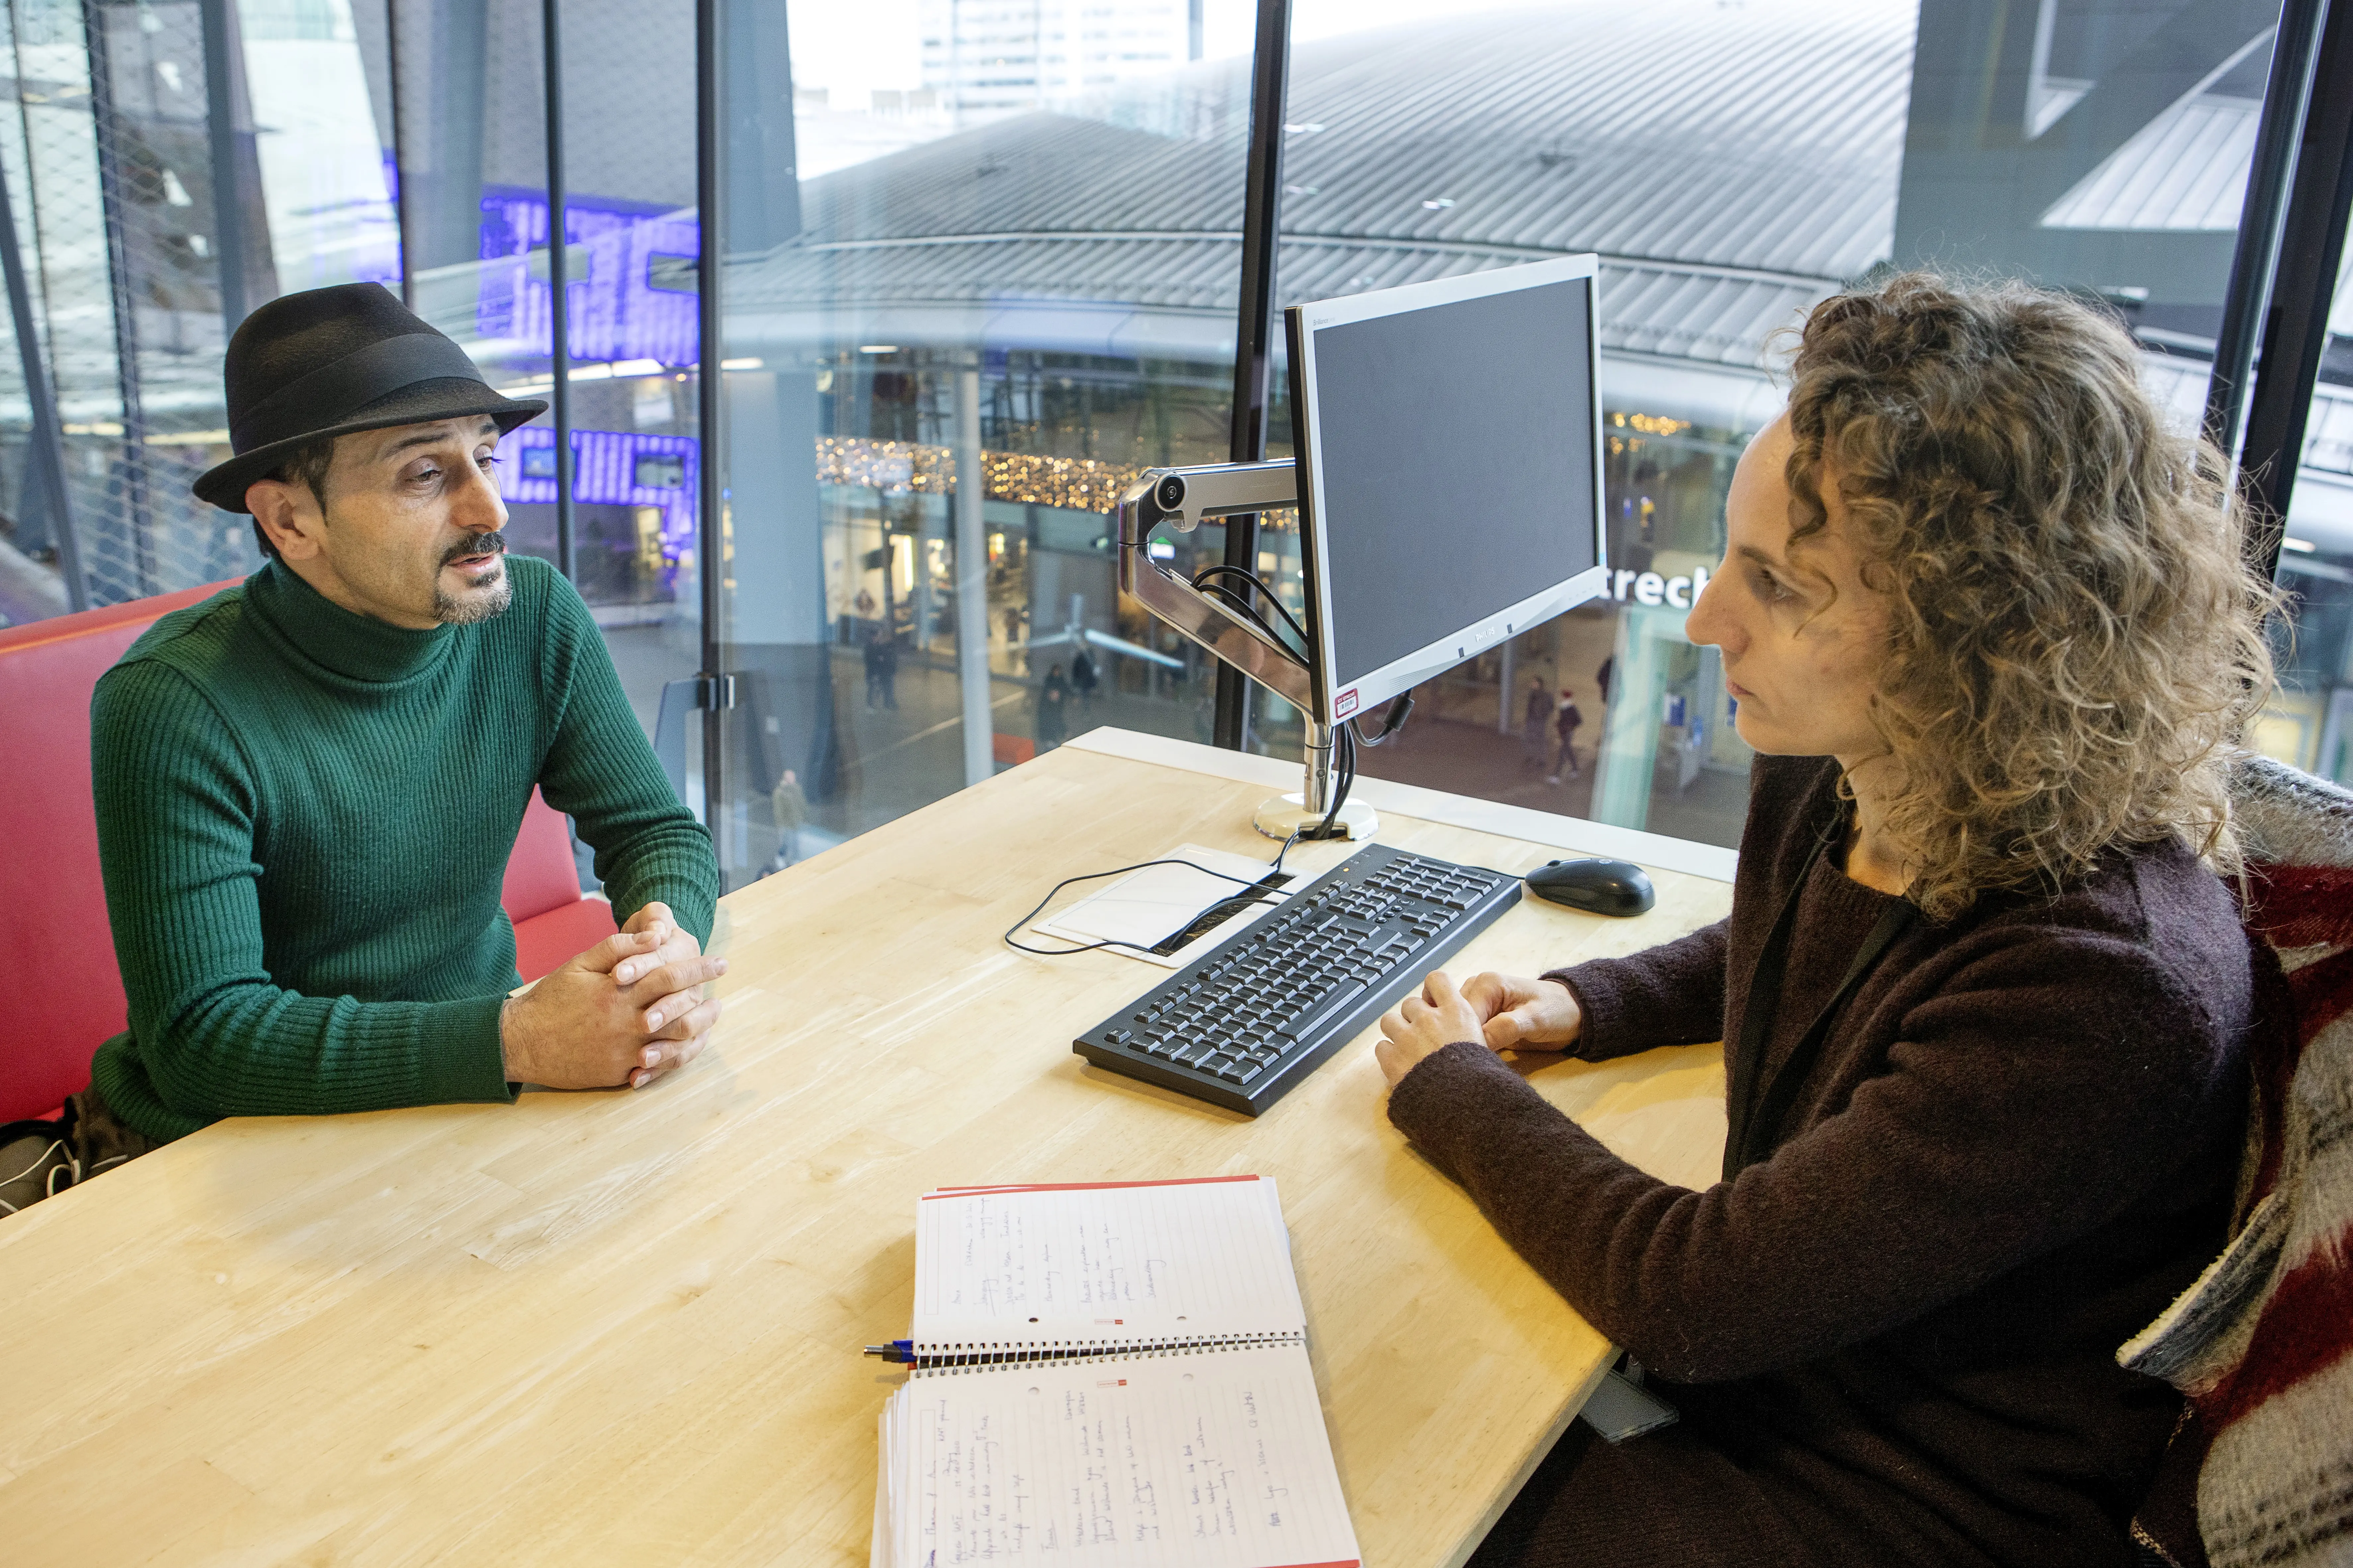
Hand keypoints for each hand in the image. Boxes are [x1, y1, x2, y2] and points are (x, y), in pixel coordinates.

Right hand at [501, 925, 726, 1089]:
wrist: (521, 1042)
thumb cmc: (552, 998)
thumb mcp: (580, 964)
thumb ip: (619, 947)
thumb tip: (654, 936)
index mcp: (621, 992)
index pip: (672, 976)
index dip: (701, 968)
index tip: (721, 963)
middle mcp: (627, 1023)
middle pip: (683, 1013)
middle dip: (707, 1003)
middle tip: (721, 999)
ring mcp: (624, 1052)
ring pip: (676, 1043)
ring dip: (700, 1030)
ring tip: (710, 1019)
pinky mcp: (619, 1073)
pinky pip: (657, 1068)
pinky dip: (677, 1056)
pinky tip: (687, 1046)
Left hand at [1374, 970, 1485, 1087]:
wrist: (1463, 1103)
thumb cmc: (1480, 1079)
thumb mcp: (1485, 1046)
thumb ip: (1467, 1031)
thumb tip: (1459, 1032)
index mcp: (1457, 1012)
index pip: (1436, 979)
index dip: (1432, 988)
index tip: (1433, 999)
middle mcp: (1430, 1018)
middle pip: (1410, 1004)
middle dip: (1414, 1017)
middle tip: (1423, 1037)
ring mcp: (1408, 1037)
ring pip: (1389, 1020)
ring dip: (1396, 1032)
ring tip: (1407, 1049)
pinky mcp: (1392, 1058)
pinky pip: (1381, 1047)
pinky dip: (1389, 1055)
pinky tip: (1401, 1067)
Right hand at [1460, 972, 1582, 1054]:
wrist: (1572, 1012)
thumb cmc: (1557, 1011)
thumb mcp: (1535, 1020)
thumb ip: (1505, 1029)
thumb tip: (1478, 1043)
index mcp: (1486, 984)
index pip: (1460, 1014)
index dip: (1462, 1037)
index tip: (1468, 1059)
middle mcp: (1475, 989)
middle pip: (1452, 1019)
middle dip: (1458, 1040)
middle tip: (1468, 1062)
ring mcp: (1477, 1003)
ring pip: (1454, 1025)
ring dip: (1460, 1042)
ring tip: (1467, 1061)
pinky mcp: (1481, 1017)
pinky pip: (1465, 1030)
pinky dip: (1467, 1042)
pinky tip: (1470, 1057)